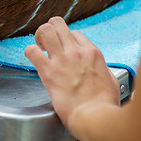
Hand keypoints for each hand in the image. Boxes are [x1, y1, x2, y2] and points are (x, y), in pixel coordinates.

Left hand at [24, 17, 119, 132]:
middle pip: (57, 24)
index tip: (62, 49)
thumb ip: (102, 71)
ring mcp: (62, 60)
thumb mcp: (110, 80)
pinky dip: (30, 52)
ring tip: (39, 47)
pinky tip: (34, 59)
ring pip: (44, 31)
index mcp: (92, 53)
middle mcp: (76, 52)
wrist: (94, 116)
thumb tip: (100, 71)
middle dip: (49, 30)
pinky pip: (32, 51)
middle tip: (46, 42)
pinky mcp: (48, 71)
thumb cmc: (104, 104)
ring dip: (38, 37)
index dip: (65, 40)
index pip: (74, 33)